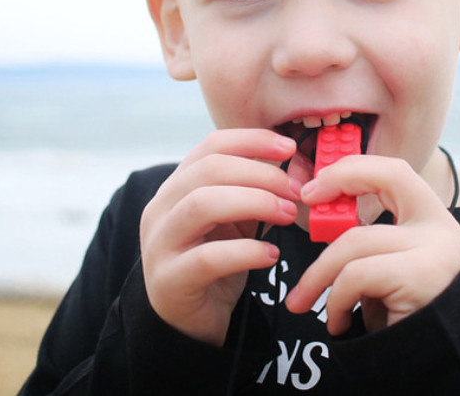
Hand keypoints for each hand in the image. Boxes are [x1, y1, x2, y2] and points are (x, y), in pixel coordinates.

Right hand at [139, 129, 300, 344]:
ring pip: (201, 204)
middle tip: (296, 191)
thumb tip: (299, 170)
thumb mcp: (237, 220)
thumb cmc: (215, 261)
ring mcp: (160, 244)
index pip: (211, 146)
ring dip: (254, 203)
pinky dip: (246, 252)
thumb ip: (257, 193)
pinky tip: (270, 254)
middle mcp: (162, 209)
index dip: (252, 140)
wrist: (189, 320)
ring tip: (287, 215)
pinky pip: (207, 257)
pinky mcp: (170, 280)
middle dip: (261, 174)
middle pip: (209, 170)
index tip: (290, 148)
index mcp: (177, 186)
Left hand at [284, 155, 459, 334]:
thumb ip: (366, 240)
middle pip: (382, 185)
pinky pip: (357, 275)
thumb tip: (320, 212)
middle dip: (335, 196)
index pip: (395, 171)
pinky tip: (339, 323)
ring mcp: (435, 251)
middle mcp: (441, 228)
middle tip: (303, 212)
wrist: (438, 367)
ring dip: (319, 275)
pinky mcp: (421, 278)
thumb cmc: (403, 318)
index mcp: (433, 218)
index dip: (354, 168)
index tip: (316, 186)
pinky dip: (336, 300)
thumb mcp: (385, 269)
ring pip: (356, 240)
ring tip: (305, 302)